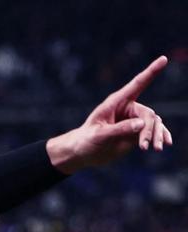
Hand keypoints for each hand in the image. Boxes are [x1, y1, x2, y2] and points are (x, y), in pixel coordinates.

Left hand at [47, 56, 172, 173]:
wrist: (83, 153)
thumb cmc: (86, 140)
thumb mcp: (100, 135)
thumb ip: (119, 129)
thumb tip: (142, 124)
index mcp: (116, 102)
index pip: (137, 84)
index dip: (151, 71)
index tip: (164, 59)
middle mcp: (128, 108)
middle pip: (148, 114)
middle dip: (149, 130)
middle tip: (144, 146)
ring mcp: (134, 120)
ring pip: (154, 124)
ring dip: (157, 135)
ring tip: (156, 149)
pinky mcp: (137, 132)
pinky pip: (154, 132)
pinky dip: (161, 137)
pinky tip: (166, 143)